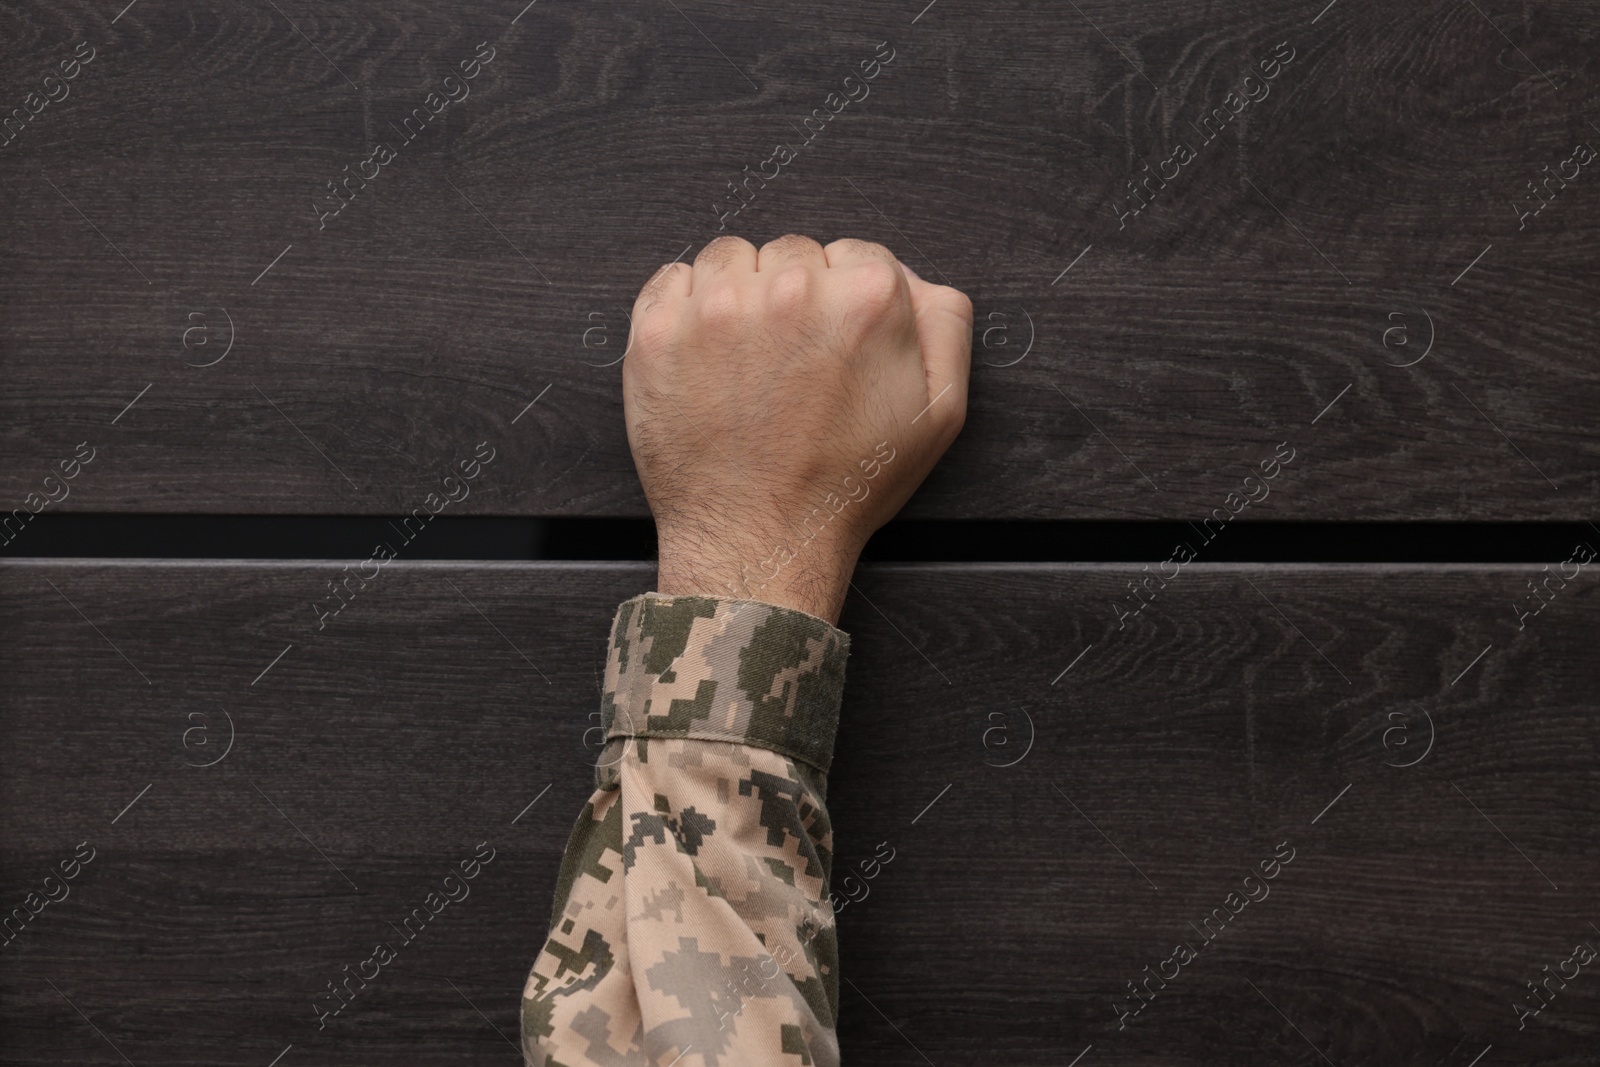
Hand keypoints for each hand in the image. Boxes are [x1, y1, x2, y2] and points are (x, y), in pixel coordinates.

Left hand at [621, 234, 971, 624]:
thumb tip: (914, 278)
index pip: (858, 256)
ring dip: (741, 292)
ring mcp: (718, 307)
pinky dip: (685, 306)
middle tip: (792, 361)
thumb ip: (945, 323)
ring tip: (747, 357)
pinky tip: (705, 353)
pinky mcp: (659, 331)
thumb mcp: (940, 413)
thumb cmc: (846, 484)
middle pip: (795, 253)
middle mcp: (791, 288)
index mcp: (865, 298)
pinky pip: (672, 279)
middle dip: (797, 296)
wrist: (761, 540)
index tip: (833, 344)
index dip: (849, 302)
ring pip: (732, 257)